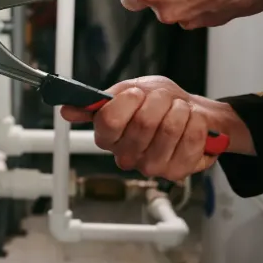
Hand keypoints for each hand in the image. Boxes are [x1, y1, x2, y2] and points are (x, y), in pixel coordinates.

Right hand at [60, 76, 252, 180]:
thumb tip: (67, 111)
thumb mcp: (128, 91)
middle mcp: (124, 155)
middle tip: (163, 99)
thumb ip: (100, 100)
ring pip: (169, 129)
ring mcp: (149, 166)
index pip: (108, 121)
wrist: (188, 112)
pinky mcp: (175, 171)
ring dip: (180, 110)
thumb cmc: (158, 103)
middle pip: (143, 123)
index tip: (137, 93)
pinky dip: (194, 122)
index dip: (127, 102)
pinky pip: (190, 139)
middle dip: (160, 101)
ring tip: (178, 110)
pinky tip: (189, 122)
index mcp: (107, 135)